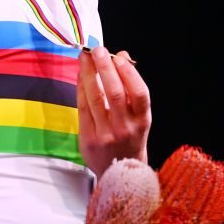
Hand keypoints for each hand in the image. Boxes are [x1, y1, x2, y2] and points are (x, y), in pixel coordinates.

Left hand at [77, 46, 151, 177]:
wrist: (120, 173)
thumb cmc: (130, 137)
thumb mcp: (138, 116)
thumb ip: (131, 88)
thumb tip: (122, 56)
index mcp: (143, 121)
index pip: (139, 94)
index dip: (129, 73)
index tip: (119, 57)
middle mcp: (126, 129)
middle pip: (115, 93)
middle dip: (105, 68)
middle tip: (98, 49)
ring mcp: (106, 135)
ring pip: (96, 99)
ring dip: (89, 74)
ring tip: (85, 56)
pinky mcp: (89, 139)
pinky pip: (83, 108)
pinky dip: (81, 88)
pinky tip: (80, 74)